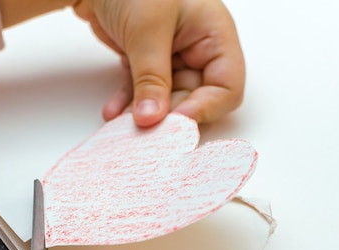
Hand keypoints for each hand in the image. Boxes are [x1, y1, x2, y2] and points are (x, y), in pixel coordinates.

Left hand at [72, 0, 244, 125]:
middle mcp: (197, 49)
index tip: (177, 123)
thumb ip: (152, 77)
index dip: (205, 108)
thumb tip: (152, 118)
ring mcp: (172, 57)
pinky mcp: (147, 62)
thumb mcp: (148, 30)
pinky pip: (143, 91)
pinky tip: (112, 112)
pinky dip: (129, 103)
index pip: (226, 85)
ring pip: (166, 99)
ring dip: (145, 114)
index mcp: (214, 35)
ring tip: (122, 125)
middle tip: (147, 130)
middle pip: (194, 97)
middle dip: (169, 115)